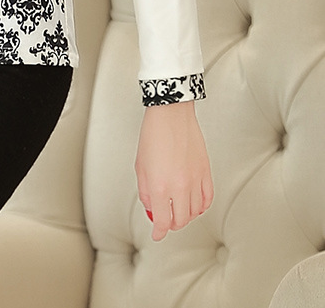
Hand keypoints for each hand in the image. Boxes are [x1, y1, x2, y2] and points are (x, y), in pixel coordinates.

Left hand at [135, 101, 212, 240]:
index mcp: (160, 187)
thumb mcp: (141, 166)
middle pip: (180, 220)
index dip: (159, 232)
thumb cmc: (152, 135)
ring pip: (195, 212)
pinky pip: (207, 198)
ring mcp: (195, 180)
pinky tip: (195, 204)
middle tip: (166, 220)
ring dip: (186, 216)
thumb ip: (146, 191)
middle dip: (172, 224)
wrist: (170, 114)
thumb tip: (151, 208)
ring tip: (178, 210)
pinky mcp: (206, 172)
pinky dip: (201, 206)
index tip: (157, 235)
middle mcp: (179, 187)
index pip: (162, 221)